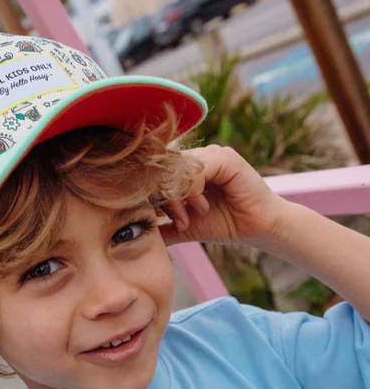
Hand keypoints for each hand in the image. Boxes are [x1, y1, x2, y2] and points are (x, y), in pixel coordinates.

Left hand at [158, 144, 288, 246]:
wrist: (255, 229)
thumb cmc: (222, 224)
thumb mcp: (183, 226)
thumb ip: (160, 227)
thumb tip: (133, 234)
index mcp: (183, 169)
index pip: (154, 172)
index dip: (150, 194)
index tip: (155, 217)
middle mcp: (195, 157)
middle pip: (162, 168)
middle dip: (162, 197)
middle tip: (175, 219)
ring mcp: (210, 154)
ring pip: (177, 168)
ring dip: (177, 196)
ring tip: (186, 216)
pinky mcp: (226, 157)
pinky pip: (198, 168)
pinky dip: (193, 189)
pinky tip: (201, 206)